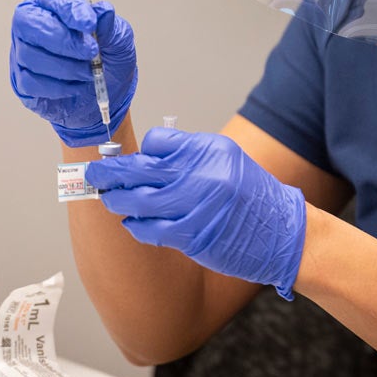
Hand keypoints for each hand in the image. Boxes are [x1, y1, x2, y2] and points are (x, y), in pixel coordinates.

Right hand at [10, 0, 137, 146]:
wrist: (108, 92)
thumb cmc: (110, 57)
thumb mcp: (119, 39)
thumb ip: (111, 25)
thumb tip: (103, 11)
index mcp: (56, 4)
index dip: (70, 9)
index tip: (90, 24)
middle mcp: (33, 24)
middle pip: (30, 23)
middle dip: (64, 40)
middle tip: (92, 51)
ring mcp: (23, 51)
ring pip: (31, 55)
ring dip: (66, 67)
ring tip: (89, 71)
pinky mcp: (22, 80)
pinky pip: (31, 82)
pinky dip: (59, 86)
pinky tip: (76, 85)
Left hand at [86, 129, 305, 299]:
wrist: (281, 230)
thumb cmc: (252, 195)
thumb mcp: (227, 160)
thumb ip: (191, 155)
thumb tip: (149, 157)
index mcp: (211, 150)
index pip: (159, 141)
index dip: (141, 152)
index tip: (127, 159)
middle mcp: (204, 174)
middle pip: (143, 168)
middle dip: (112, 172)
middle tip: (95, 173)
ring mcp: (198, 205)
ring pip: (141, 200)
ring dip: (118, 200)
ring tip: (108, 198)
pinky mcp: (194, 235)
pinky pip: (152, 230)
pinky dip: (136, 226)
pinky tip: (131, 223)